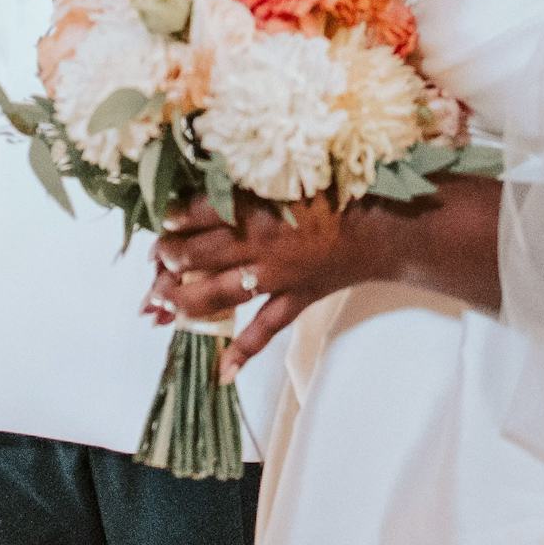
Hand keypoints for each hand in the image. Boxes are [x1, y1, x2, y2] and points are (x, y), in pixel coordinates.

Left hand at [150, 196, 375, 375]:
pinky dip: (243, 352)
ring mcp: (275, 277)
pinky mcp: (296, 299)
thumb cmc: (339, 186)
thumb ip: (251, 176)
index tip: (162, 220)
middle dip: (168, 260)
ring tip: (160, 303)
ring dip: (184, 300)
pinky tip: (221, 373)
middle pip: (196, 256)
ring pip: (218, 295)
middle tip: (156, 260)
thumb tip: (214, 179)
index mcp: (253, 206)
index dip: (171, 219)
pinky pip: (265, 329)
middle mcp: (256, 244)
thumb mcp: (289, 171)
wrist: (387, 223)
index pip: (195, 214)